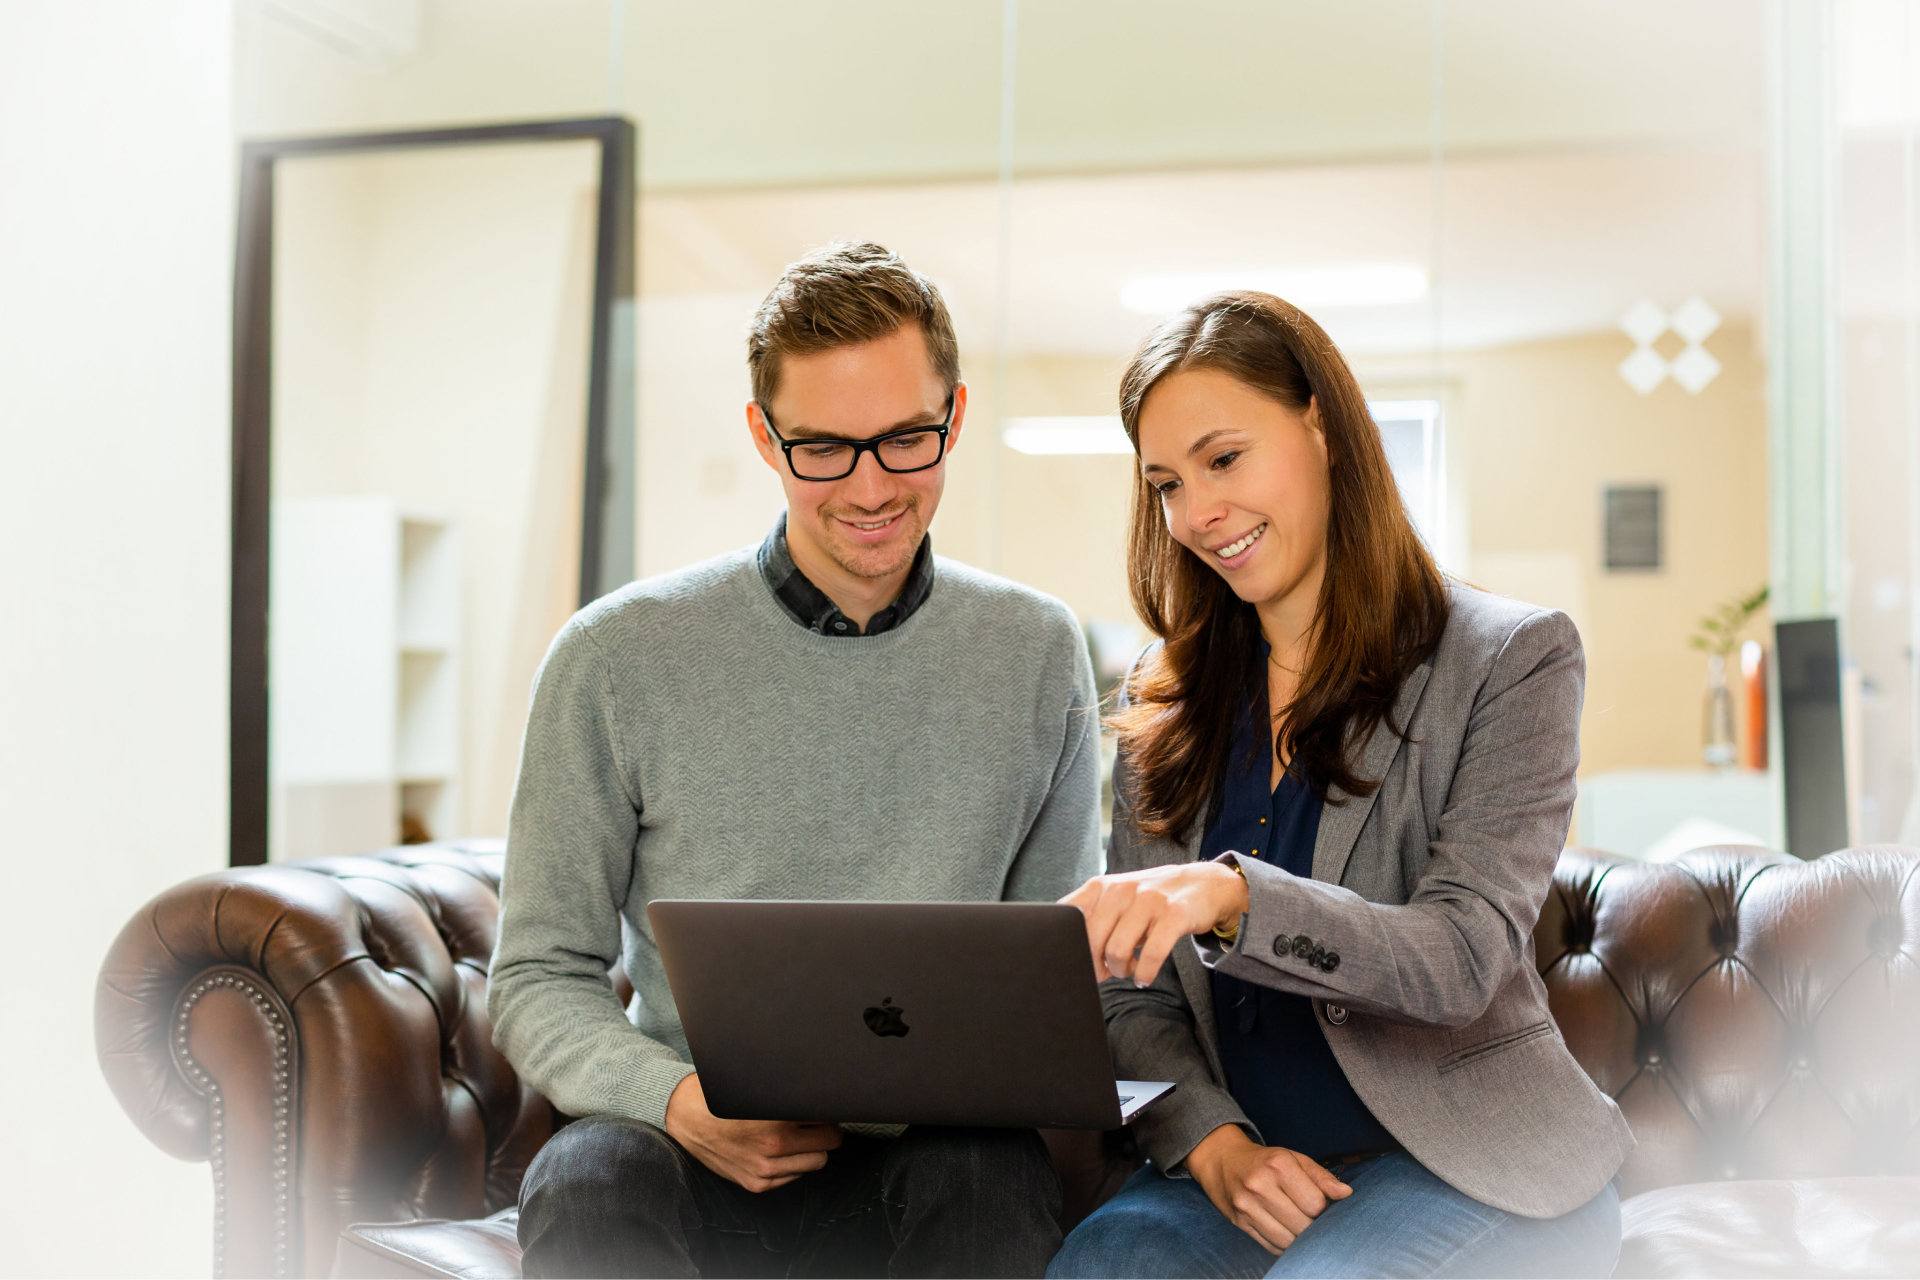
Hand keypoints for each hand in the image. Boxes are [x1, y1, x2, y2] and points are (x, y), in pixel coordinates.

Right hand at [663, 1073, 842, 1191]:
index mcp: (776, 1118)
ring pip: (817, 1161)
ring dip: (812, 1148)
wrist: (687, 1117)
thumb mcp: (760, 1086)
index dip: (828, 1110)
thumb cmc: (724, 1097)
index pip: (829, 1119)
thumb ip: (791, 1091)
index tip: (824, 1106)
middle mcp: (773, 1146)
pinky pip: (795, 1176)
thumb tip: (823, 1088)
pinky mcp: (756, 1183)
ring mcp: (765, 1169)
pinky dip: (793, 1163)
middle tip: (813, 1119)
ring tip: (796, 1134)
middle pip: (830, 1141)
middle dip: (825, 1129)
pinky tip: (779, 1150)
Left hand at [1059, 861, 1249, 987]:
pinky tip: (1144, 977)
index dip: (1068, 946)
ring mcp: (1148, 900)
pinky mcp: (1174, 915)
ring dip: (1121, 971)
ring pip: (1118, 951)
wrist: (1202, 884)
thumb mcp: (1118, 899)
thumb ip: (1093, 919)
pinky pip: (1151, 955)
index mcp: (1101, 886)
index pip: (1068, 917)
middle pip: (1091, 941)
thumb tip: (1069, 954)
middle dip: (1095, 966)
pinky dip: (1145, 974)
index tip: (1076, 961)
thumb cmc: (1152, 899)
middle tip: (1106, 973)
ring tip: (1129, 970)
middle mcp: (1122, 889)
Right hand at [1183, 1125, 1352, 1253]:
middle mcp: (1260, 1185)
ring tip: (1296, 1222)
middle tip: (1308, 1215)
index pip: (1316, 1204)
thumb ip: (1321, 1177)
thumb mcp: (1294, 1159)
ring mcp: (1247, 1206)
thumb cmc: (1265, 1161)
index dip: (1322, 1207)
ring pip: (1287, 1240)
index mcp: (1279, 1165)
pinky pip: (1271, 1246)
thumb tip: (1346, 1194)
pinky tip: (1282, 1228)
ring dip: (1297, 1237)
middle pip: (1302, 1224)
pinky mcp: (1239, 1222)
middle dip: (1311, 1224)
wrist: (1222, 1160)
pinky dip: (1282, 1243)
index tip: (1317, 1202)